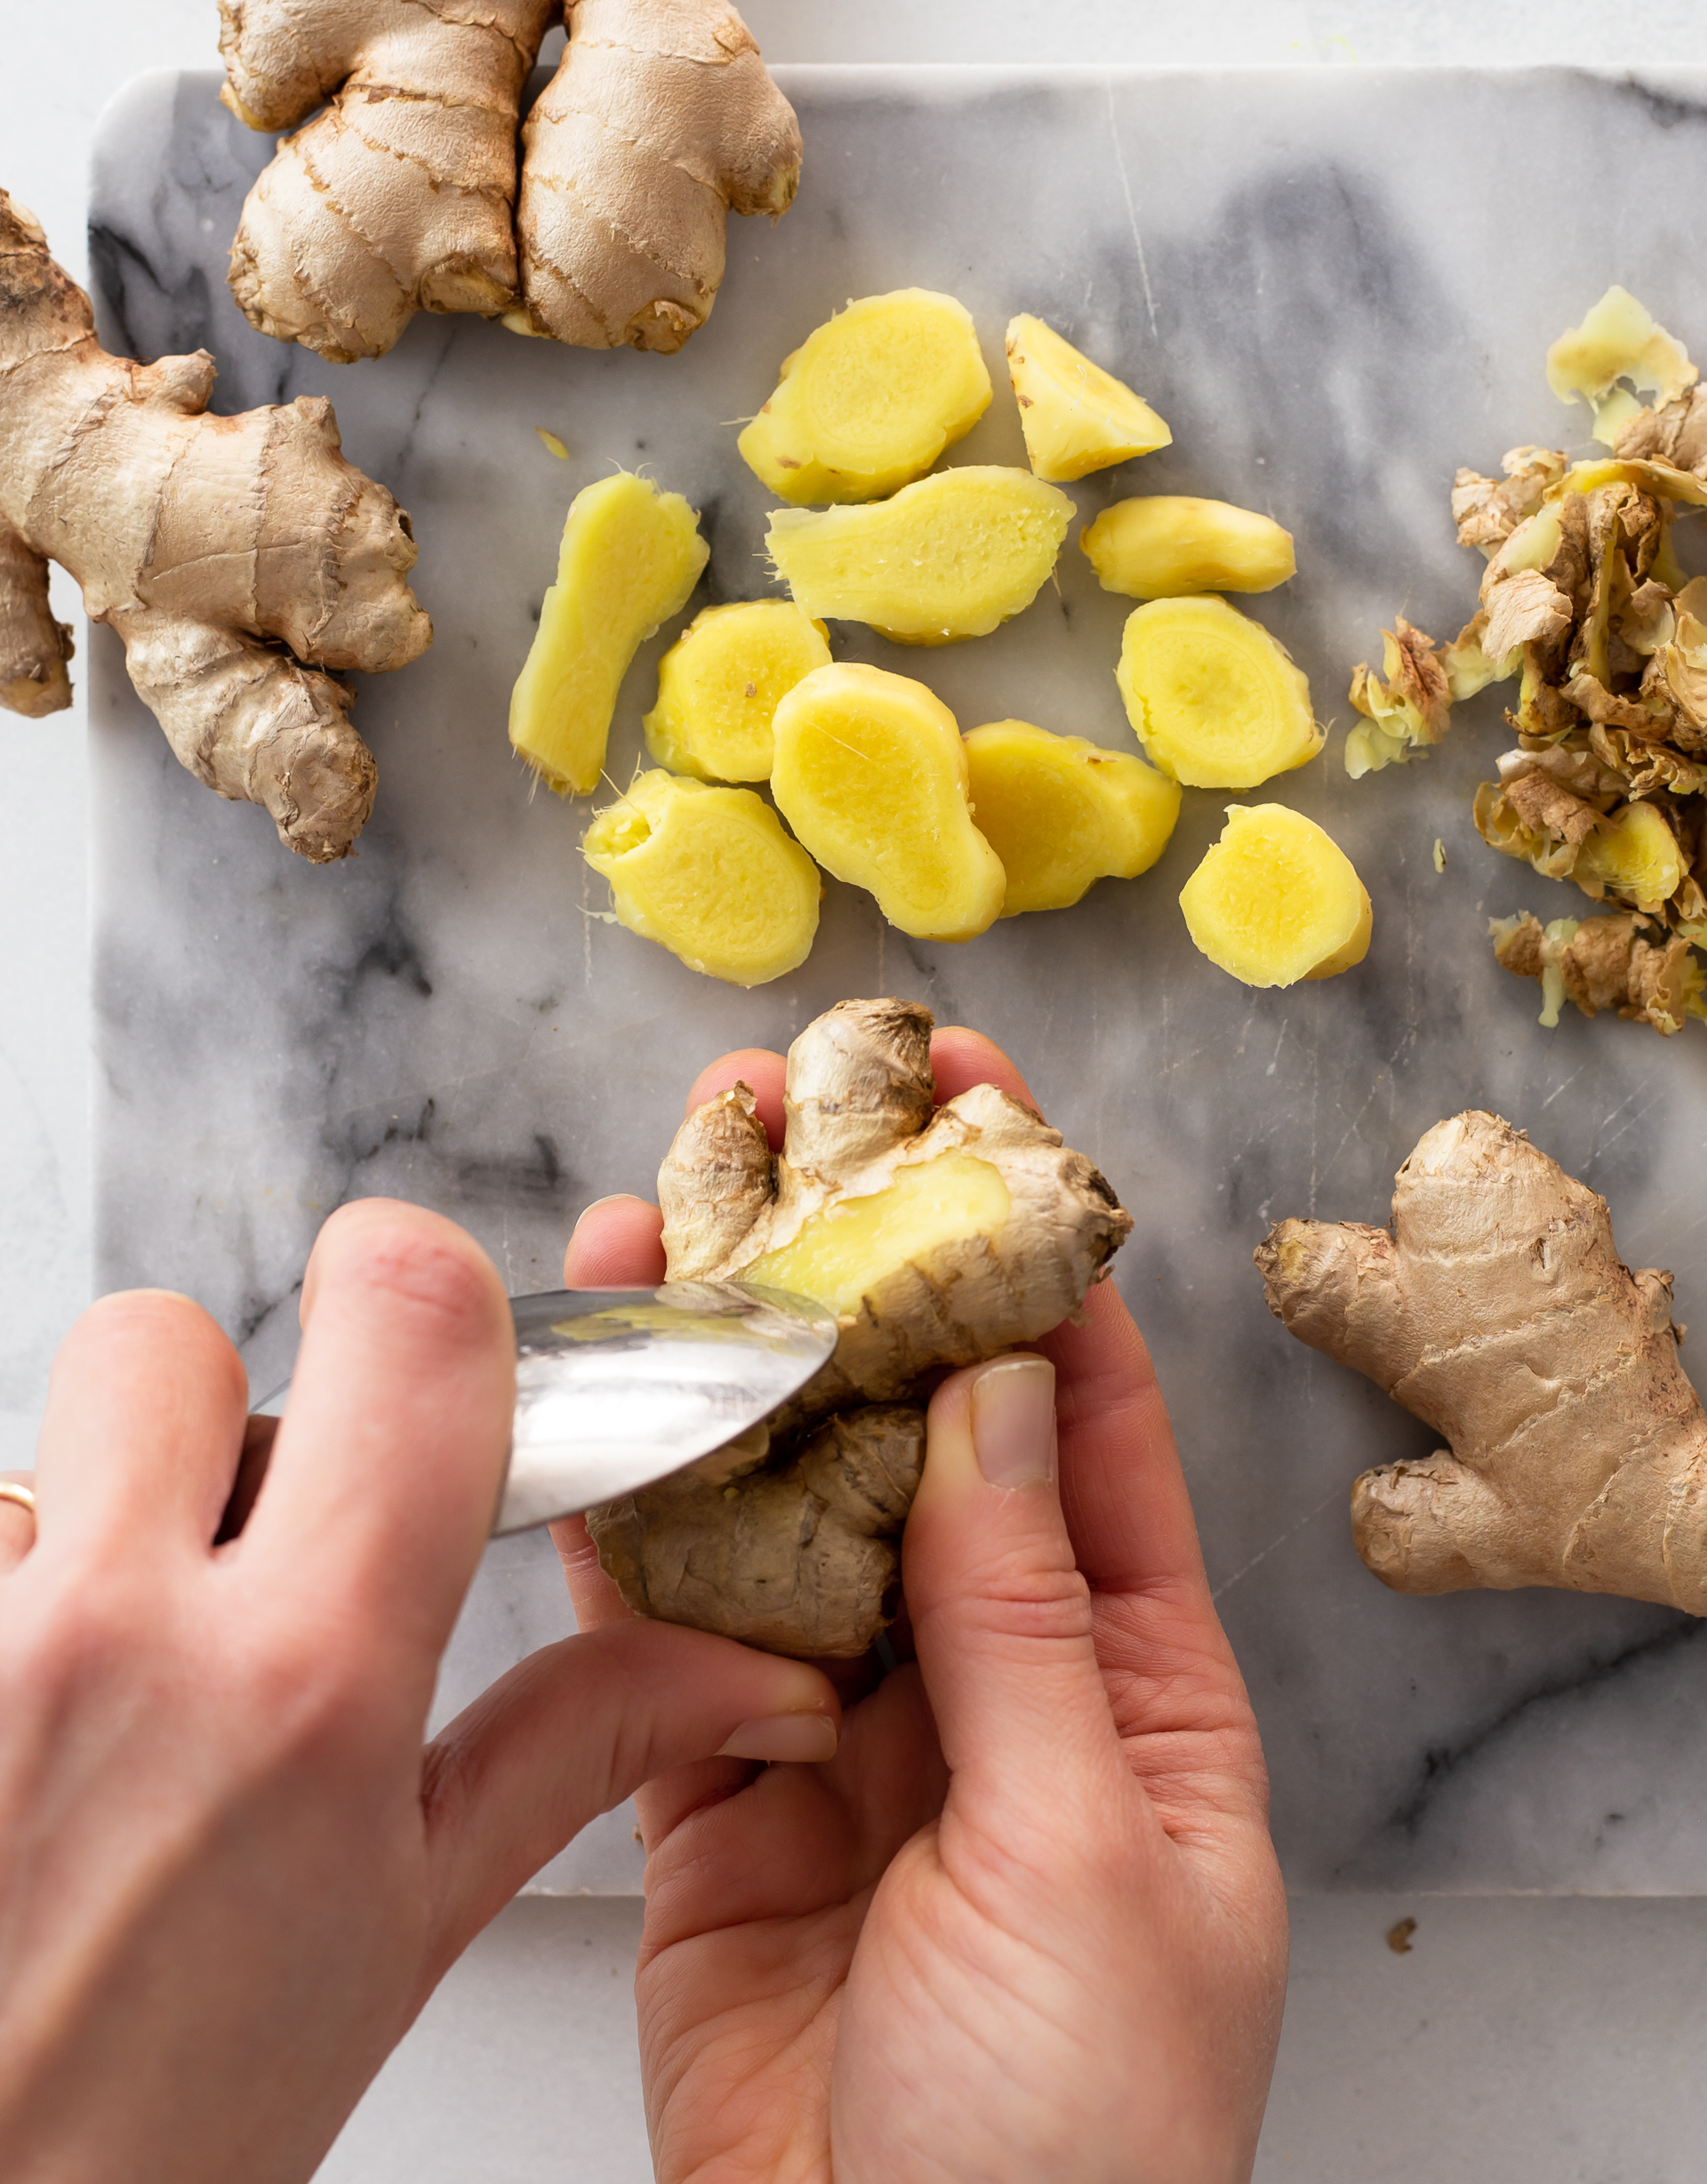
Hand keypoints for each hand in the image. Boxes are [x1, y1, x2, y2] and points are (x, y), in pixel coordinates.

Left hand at [0, 1200, 839, 2183]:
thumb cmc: (156, 2133)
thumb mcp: (402, 1934)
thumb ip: (573, 1750)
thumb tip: (742, 1672)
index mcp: (307, 1681)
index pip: (403, 1311)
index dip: (426, 1296)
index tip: (427, 1360)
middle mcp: (117, 1635)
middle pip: (169, 1334)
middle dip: (219, 1415)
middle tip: (242, 1549)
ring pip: (39, 1442)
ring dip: (92, 1515)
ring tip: (116, 1671)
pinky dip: (6, 1599)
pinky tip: (28, 1730)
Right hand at [554, 1028, 1287, 2183]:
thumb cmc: (1076, 2141)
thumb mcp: (1086, 1852)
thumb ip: (1022, 1617)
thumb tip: (999, 1397)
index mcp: (1134, 1685)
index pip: (1086, 1421)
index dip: (1037, 1257)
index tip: (988, 1112)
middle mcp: (987, 1680)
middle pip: (912, 1432)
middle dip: (863, 1273)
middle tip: (804, 1113)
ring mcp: (840, 1726)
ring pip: (778, 1502)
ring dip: (732, 1360)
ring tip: (674, 1202)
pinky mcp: (711, 1786)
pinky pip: (667, 1621)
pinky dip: (630, 1507)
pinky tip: (601, 1388)